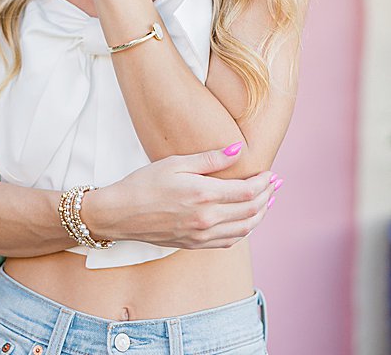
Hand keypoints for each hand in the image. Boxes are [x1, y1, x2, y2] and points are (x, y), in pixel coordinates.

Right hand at [84, 144, 280, 249]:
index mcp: (204, 195)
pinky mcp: (196, 244)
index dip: (264, 183)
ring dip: (261, 215)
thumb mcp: (174, 163)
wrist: (119, 213)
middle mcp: (208, 218)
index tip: (270, 173)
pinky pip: (230, 241)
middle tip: (276, 186)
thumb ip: (208, 159)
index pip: (248, 191)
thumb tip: (237, 151)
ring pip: (245, 228)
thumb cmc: (142, 184)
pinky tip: (246, 220)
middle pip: (252, 210)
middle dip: (268, 197)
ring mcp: (203, 234)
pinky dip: (245, 230)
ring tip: (267, 202)